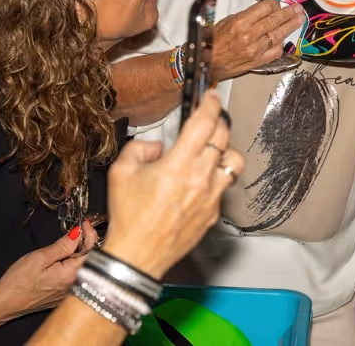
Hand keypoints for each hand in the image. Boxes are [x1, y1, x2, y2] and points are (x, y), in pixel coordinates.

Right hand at [0, 220, 99, 322]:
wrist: (4, 303)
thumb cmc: (18, 283)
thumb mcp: (40, 258)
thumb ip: (63, 246)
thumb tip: (78, 233)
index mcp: (72, 275)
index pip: (91, 250)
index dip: (89, 233)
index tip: (84, 223)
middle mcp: (74, 285)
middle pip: (89, 258)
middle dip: (85, 242)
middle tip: (77, 230)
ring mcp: (69, 292)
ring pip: (82, 266)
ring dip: (78, 253)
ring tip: (68, 243)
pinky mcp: (62, 294)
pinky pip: (74, 275)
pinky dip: (72, 263)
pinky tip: (63, 258)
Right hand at [102, 91, 241, 278]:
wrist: (136, 257)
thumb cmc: (128, 217)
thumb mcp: (120, 172)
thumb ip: (140, 148)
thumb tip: (158, 146)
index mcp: (178, 165)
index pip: (205, 124)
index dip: (211, 104)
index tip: (211, 96)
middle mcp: (201, 179)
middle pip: (224, 137)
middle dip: (218, 122)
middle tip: (210, 119)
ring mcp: (211, 197)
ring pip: (234, 161)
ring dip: (225, 150)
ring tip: (212, 150)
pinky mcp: (214, 213)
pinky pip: (224, 187)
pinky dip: (216, 177)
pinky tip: (201, 180)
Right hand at [208, 0, 305, 81]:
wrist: (207, 63)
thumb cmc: (213, 41)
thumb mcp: (227, 21)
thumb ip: (247, 16)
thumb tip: (263, 11)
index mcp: (240, 22)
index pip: (265, 8)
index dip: (275, 4)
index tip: (279, 3)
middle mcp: (249, 35)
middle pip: (275, 21)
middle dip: (289, 13)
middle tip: (298, 8)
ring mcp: (255, 50)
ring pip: (278, 35)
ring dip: (291, 26)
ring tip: (299, 19)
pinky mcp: (258, 61)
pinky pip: (275, 52)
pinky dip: (281, 44)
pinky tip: (285, 38)